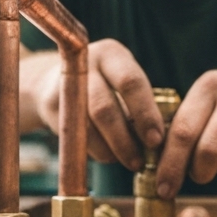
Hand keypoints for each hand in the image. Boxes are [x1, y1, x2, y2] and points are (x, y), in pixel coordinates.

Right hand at [34, 39, 164, 170]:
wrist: (55, 83)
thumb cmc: (108, 89)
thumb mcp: (125, 85)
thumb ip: (143, 106)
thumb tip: (164, 143)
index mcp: (113, 55)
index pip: (131, 83)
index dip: (145, 114)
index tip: (156, 140)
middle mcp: (86, 64)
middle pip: (104, 108)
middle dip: (125, 139)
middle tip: (140, 161)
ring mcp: (65, 85)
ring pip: (87, 127)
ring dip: (110, 150)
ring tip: (129, 161)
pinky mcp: (51, 106)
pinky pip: (76, 136)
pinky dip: (95, 151)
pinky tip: (110, 155)